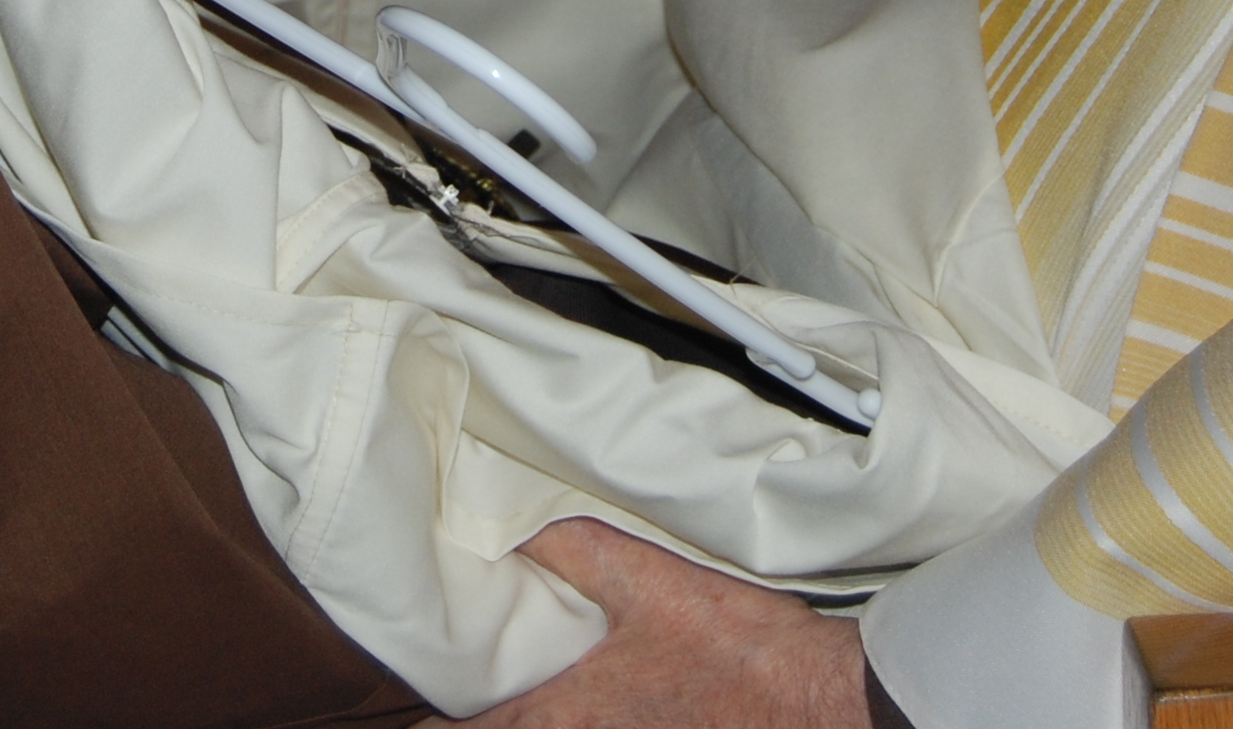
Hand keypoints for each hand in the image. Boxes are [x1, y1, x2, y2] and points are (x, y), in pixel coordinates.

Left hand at [461, 520, 870, 728]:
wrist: (820, 699)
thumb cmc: (735, 646)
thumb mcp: (644, 576)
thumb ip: (569, 548)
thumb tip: (510, 525)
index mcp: (564, 712)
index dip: (431, 726)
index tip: (412, 712)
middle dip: (477, 725)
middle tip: (449, 707)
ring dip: (531, 722)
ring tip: (509, 704)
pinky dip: (581, 721)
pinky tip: (598, 702)